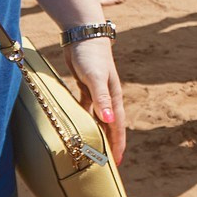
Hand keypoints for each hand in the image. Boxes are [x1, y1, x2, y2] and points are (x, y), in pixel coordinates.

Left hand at [62, 34, 126, 164]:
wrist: (83, 33)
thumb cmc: (90, 55)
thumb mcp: (95, 78)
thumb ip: (101, 99)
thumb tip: (109, 122)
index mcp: (113, 97)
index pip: (117, 126)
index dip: (117, 145)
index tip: (116, 163)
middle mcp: (108, 97)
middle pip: (110, 125)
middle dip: (109, 143)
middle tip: (106, 163)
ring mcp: (97, 91)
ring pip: (98, 118)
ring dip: (98, 132)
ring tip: (94, 148)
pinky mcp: (85, 85)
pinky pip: (86, 107)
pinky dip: (84, 118)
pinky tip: (78, 125)